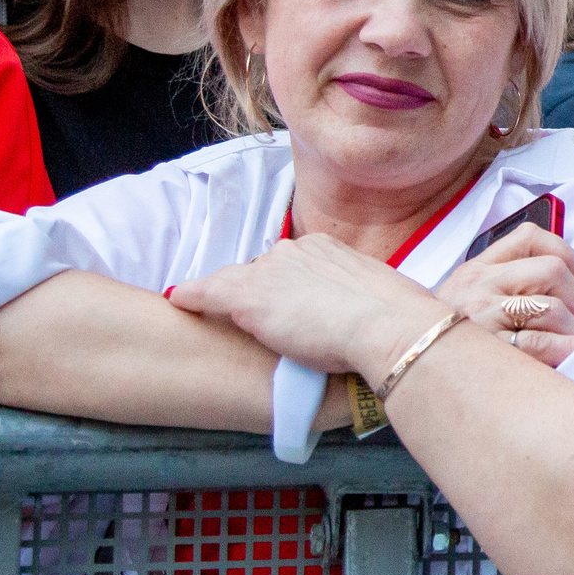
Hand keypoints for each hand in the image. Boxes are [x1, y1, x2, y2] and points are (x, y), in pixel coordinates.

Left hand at [169, 236, 448, 376]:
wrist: (386, 326)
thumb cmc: (394, 319)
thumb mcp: (378, 298)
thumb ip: (357, 299)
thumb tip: (365, 315)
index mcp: (326, 248)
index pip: (291, 265)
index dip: (286, 288)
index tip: (290, 305)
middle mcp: (293, 250)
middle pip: (261, 272)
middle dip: (259, 294)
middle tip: (268, 322)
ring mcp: (269, 272)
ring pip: (236, 284)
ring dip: (229, 300)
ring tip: (220, 316)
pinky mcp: (248, 297)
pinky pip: (207, 293)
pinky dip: (192, 296)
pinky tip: (179, 301)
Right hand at [435, 222, 573, 366]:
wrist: (408, 362)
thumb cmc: (447, 337)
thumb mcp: (466, 297)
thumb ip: (504, 279)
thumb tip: (564, 275)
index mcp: (476, 269)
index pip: (529, 236)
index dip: (563, 252)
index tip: (571, 273)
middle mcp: (479, 286)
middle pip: (553, 270)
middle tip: (572, 316)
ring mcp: (483, 318)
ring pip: (553, 307)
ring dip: (570, 327)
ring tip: (564, 339)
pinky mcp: (491, 351)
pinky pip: (543, 343)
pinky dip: (563, 347)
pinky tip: (563, 352)